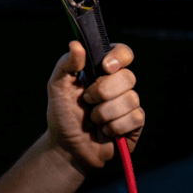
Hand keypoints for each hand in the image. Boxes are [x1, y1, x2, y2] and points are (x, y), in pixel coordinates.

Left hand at [46, 41, 144, 173]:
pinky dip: (114, 127)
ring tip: (93, 119)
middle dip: (102, 92)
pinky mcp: (135, 124)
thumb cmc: (62, 115)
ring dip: (104, 113)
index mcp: (101, 71)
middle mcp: (118, 84)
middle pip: (128, 77)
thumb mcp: (56, 87)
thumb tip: (76, 44)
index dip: (119, 57)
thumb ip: (66, 65)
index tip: (105, 67)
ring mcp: (128, 104)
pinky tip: (105, 131)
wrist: (67, 148)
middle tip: (87, 101)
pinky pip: (135, 118)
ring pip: (130, 99)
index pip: (123, 53)